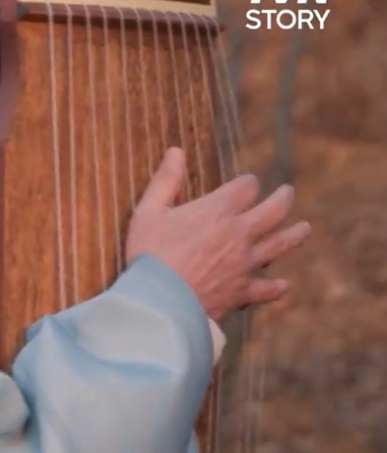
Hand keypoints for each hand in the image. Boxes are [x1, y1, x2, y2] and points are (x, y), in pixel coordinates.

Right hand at [125, 147, 310, 320]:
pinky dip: (277, 286)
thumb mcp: (148, 212)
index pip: (247, 186)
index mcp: (217, 210)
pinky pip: (268, 288)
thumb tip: (176, 150)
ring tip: (305, 228)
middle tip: (287, 192)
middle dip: (283, 198)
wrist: (158, 301)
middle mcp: (239, 233)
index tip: (247, 183)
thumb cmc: (148, 254)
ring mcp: (245, 263)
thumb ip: (165, 180)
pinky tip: (283, 284)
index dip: (248, 182)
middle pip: (275, 210)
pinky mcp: (242, 291)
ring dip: (296, 234)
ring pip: (281, 244)